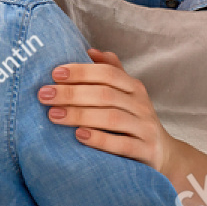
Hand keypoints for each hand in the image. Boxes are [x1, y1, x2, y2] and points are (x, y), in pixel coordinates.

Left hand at [39, 48, 177, 174]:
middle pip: (105, 94)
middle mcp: (141, 105)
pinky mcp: (146, 151)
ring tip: (53, 115)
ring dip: (79, 115)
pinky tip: (79, 135)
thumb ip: (111, 72)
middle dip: (71, 93)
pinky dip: (99, 139)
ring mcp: (145, 128)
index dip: (81, 71)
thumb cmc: (134, 121)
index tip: (54, 73)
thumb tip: (90, 51)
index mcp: (134, 88)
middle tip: (44, 95)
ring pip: (112, 118)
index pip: (108, 73)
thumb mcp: (126, 95)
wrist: (163, 154)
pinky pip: (122, 144)